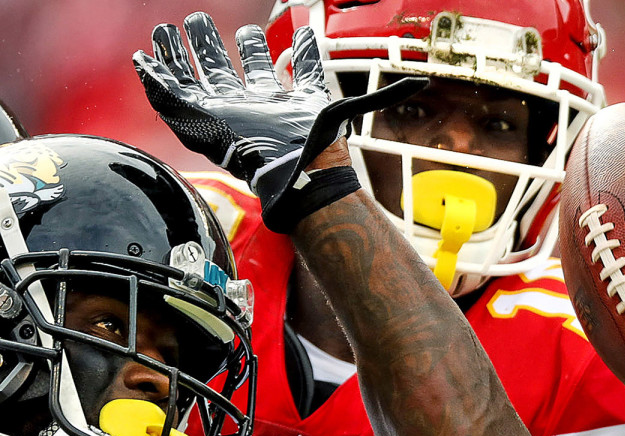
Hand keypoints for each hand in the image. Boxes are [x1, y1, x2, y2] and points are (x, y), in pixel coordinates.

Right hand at [133, 11, 425, 231]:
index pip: (281, 70)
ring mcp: (222, 111)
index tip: (277, 30)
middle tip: (201, 21)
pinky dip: (154, 75)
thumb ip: (384, 95)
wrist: (288, 168)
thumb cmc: (316, 142)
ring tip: (174, 30)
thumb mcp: (351, 106)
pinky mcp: (197, 116)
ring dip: (185, 52)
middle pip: (231, 68)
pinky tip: (144, 57)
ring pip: (198, 75)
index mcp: (281, 100)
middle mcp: (250, 105)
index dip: (282, 50)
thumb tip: (423, 79)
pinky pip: (168, 92)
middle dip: (217, 45)